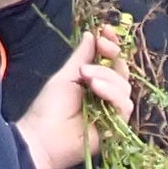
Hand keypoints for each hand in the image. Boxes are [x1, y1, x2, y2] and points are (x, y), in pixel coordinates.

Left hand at [14, 28, 129, 168]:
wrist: (43, 137)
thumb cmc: (48, 108)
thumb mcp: (65, 76)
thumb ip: (81, 57)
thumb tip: (90, 34)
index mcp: (95, 80)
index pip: (112, 60)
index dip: (112, 44)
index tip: (106, 31)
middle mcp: (107, 94)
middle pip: (122, 70)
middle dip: (110, 58)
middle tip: (90, 59)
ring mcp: (113, 111)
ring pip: (124, 86)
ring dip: (107, 77)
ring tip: (85, 78)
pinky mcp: (117, 127)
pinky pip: (125, 105)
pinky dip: (112, 93)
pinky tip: (95, 89)